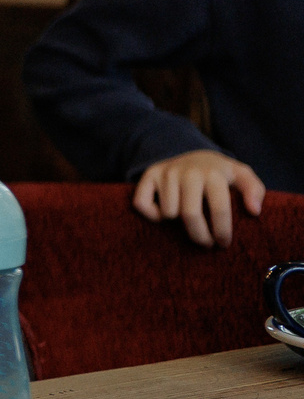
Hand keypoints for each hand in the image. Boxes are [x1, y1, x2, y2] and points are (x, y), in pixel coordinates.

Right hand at [133, 148, 265, 247]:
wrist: (193, 154)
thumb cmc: (220, 173)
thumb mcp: (242, 176)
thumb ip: (254, 190)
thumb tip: (253, 211)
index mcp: (214, 173)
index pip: (219, 208)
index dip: (222, 231)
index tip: (223, 244)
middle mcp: (188, 171)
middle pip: (189, 214)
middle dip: (199, 236)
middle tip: (206, 244)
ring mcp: (166, 172)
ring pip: (167, 212)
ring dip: (176, 222)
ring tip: (187, 219)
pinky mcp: (149, 174)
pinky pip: (142, 204)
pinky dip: (152, 214)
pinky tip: (164, 213)